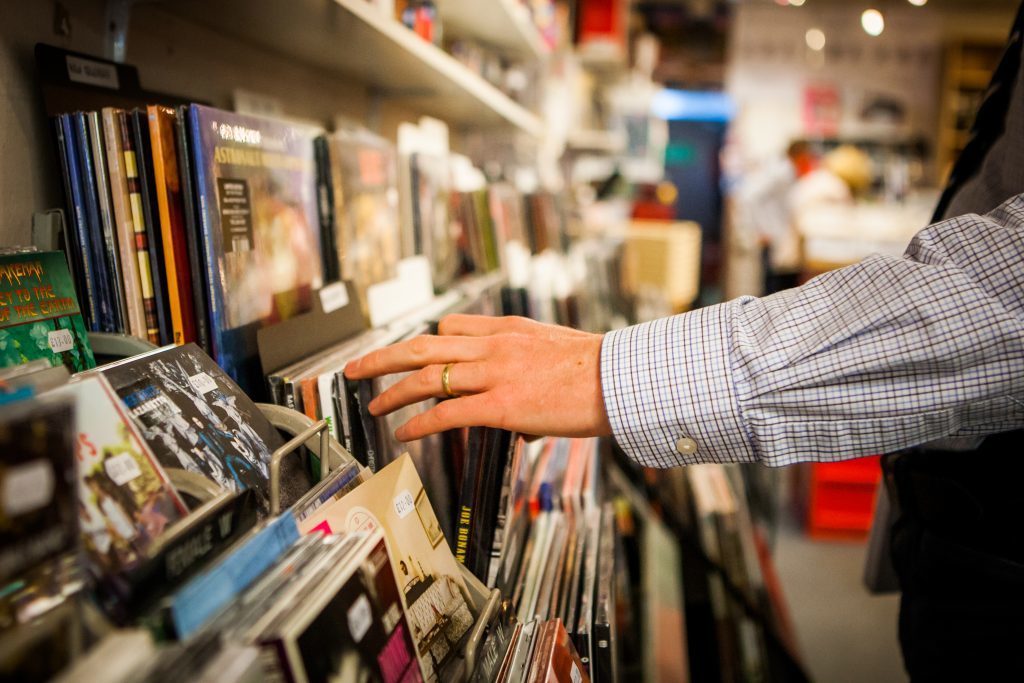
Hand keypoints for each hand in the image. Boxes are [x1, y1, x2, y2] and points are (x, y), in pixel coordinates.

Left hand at [343, 315, 612, 441]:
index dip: (422, 342)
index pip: (450, 325)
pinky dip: (418, 423)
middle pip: (422, 344)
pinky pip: (447, 412)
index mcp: (506, 328)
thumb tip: (515, 414)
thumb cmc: (596, 371)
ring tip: (370, 405)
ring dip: (390, 392)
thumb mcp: (553, 351)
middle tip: (354, 369)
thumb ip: (524, 369)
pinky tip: (402, 433)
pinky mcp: (502, 405)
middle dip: (382, 358)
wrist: (620, 380)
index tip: (404, 355)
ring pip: (426, 376)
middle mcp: (493, 345)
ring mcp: (495, 374)